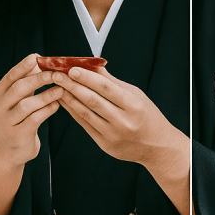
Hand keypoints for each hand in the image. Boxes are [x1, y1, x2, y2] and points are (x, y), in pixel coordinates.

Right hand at [0, 54, 63, 166]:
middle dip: (38, 79)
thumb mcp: (15, 100)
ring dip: (46, 95)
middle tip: (55, 74)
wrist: (8, 151)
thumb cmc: (15, 119)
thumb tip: (37, 61)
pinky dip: (47, 110)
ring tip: (61, 89)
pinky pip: (34, 119)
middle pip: (18, 89)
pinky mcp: (17, 136)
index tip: (36, 57)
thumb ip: (24, 83)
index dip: (23, 67)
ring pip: (27, 105)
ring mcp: (6, 123)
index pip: (9, 77)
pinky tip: (56, 105)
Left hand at [52, 66, 181, 166]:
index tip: (71, 69)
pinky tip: (64, 101)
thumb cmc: (147, 116)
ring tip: (56, 86)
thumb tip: (92, 66)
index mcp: (133, 106)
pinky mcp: (105, 145)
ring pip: (85, 113)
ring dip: (68, 98)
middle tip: (56, 75)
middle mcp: (123, 121)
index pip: (106, 88)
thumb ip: (112, 82)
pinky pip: (85, 125)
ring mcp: (113, 135)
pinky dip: (73, 112)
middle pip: (92, 100)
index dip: (87, 78)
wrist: (158, 148)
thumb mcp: (136, 95)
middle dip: (72, 86)